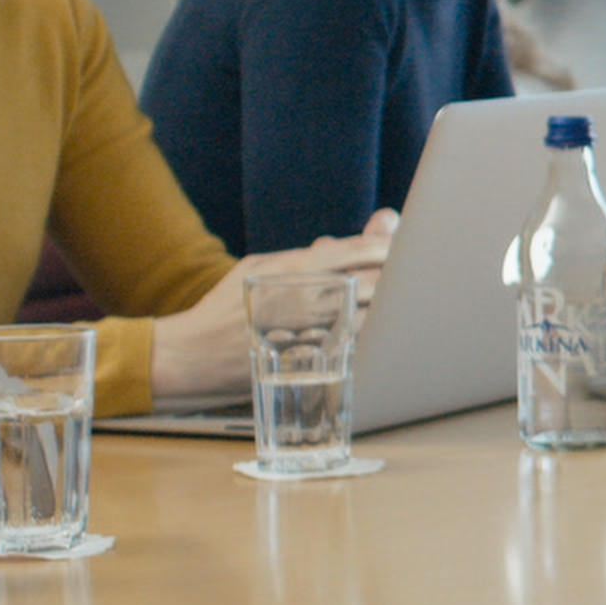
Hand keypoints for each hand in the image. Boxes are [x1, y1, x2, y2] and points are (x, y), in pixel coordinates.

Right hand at [149, 214, 394, 400]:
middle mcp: (306, 300)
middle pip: (375, 283)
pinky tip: (383, 333)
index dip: (387, 247)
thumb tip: (337, 241)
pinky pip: (356, 349)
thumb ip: (303, 256)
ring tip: (404, 303)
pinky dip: (373, 338)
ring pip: (372, 317)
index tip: (403, 246)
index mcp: (294, 270)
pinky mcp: (310, 363)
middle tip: (415, 275)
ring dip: (392, 309)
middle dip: (399, 277)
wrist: (190, 355)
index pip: (356, 252)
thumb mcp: (259, 267)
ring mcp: (311, 334)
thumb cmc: (227, 307)